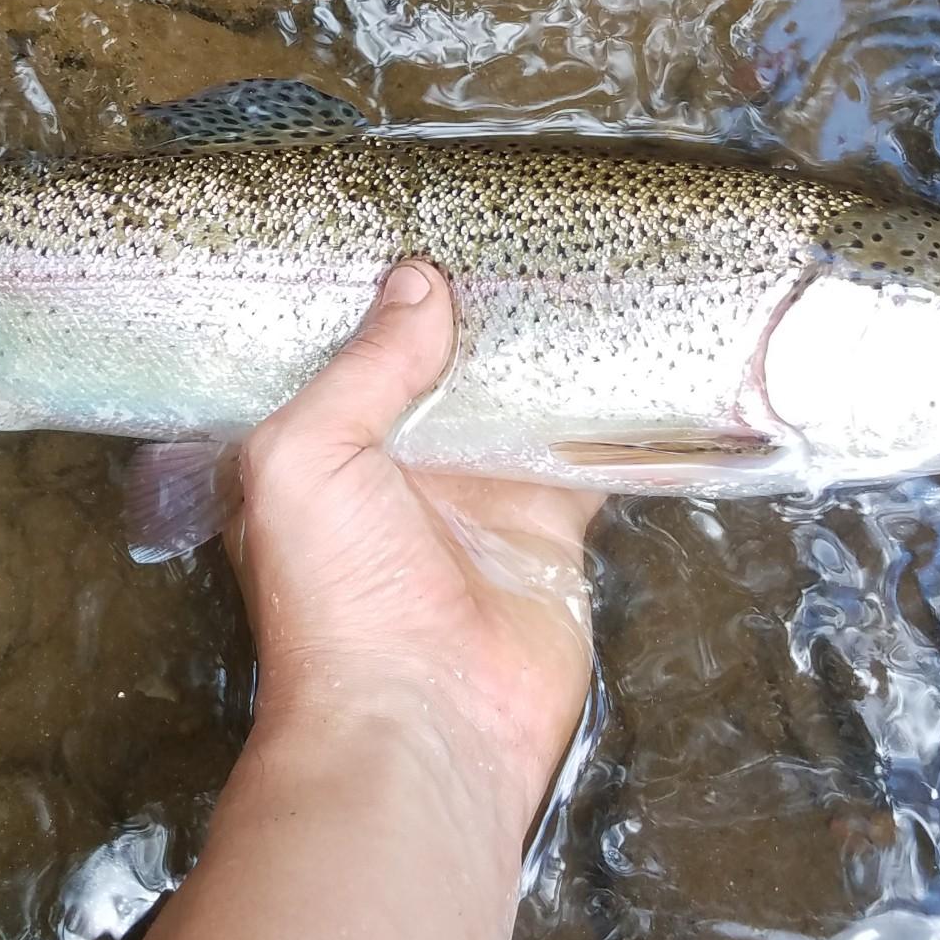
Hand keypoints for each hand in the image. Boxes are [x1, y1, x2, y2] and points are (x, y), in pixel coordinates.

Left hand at [228, 261, 597, 843]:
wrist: (423, 724)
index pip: (344, 352)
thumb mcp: (304, 459)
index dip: (372, 293)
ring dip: (542, 344)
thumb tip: (418, 282)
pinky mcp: (549, 528)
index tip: (410, 215)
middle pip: (437, 365)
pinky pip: (584, 454)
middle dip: (469, 306)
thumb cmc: (334, 599)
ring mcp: (475, 496)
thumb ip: (360, 367)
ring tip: (578, 254)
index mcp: (318, 449)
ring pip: (515, 398)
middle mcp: (394, 467)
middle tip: (514, 219)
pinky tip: (635, 343)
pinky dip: (609, 410)